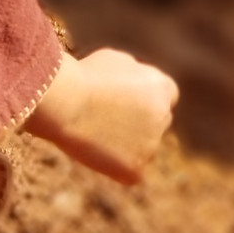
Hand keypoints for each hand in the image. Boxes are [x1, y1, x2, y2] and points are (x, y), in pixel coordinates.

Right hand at [24, 48, 178, 183]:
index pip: (168, 97)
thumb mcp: (116, 62)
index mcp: (161, 87)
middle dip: (141, 123)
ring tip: (94, 132)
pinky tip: (94, 151)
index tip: (131, 104)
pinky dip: (114, 166)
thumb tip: (137, 88)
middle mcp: (163, 116)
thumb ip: (135, 77)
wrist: (66, 103)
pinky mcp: (136, 170)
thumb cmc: (84, 77)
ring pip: (144, 149)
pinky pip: (128, 171)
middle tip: (110, 121)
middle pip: (159, 122)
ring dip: (127, 145)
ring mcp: (151, 145)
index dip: (149, 100)